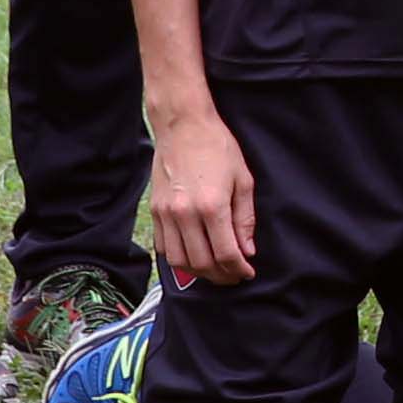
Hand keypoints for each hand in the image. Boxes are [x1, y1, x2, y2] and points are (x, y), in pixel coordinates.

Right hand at [150, 110, 259, 284]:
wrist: (183, 126)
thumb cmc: (217, 148)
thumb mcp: (243, 180)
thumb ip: (245, 219)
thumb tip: (248, 249)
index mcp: (212, 206)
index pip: (226, 253)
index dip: (239, 269)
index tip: (247, 273)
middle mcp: (185, 214)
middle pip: (202, 263)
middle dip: (221, 276)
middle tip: (234, 275)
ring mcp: (166, 214)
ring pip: (179, 261)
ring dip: (198, 272)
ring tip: (214, 270)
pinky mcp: (154, 211)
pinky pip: (163, 247)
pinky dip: (178, 259)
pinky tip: (193, 256)